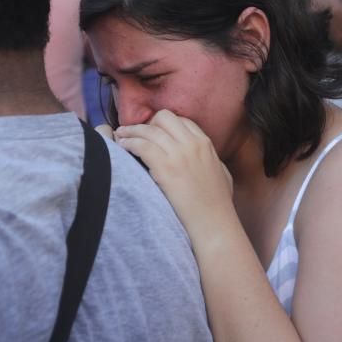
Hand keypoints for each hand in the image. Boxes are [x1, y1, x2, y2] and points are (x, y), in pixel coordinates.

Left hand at [114, 110, 235, 244]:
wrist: (214, 223)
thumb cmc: (219, 205)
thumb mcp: (221, 172)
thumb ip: (210, 159)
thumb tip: (203, 155)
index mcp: (205, 143)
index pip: (180, 120)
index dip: (163, 124)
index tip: (152, 131)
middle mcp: (192, 144)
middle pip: (163, 118)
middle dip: (147, 123)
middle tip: (135, 132)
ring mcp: (179, 154)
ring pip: (149, 130)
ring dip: (131, 131)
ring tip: (120, 136)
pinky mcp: (166, 168)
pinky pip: (142, 146)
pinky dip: (129, 143)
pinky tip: (122, 146)